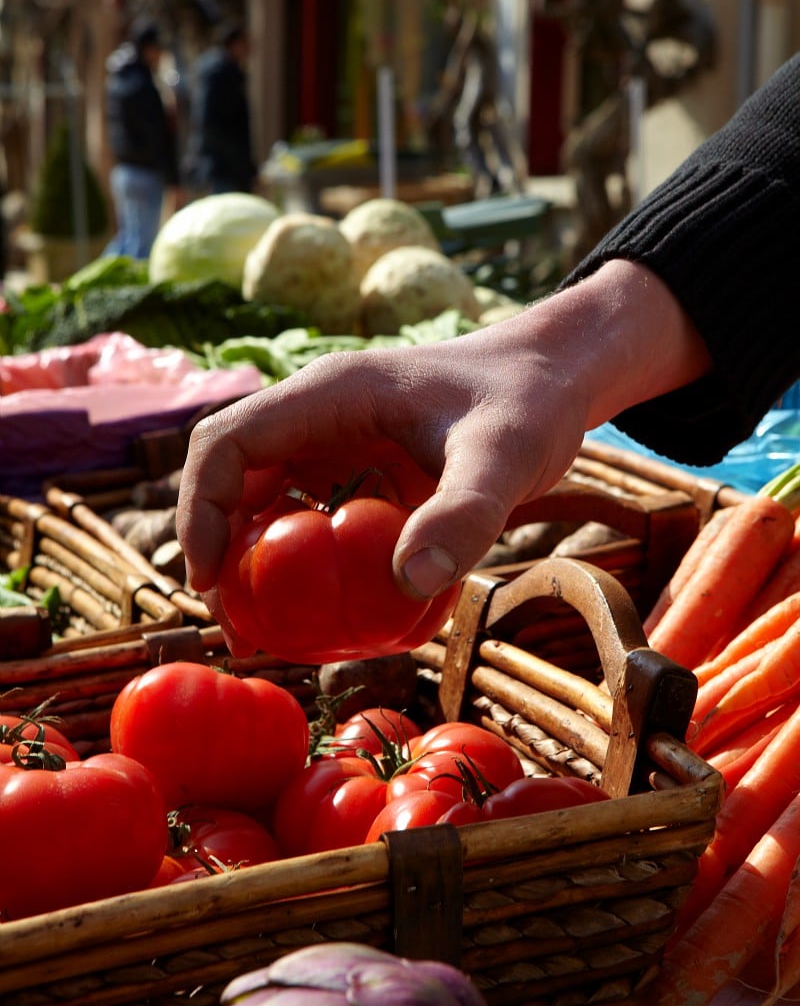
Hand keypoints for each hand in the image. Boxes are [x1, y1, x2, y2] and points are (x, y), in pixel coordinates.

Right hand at [176, 260, 710, 623]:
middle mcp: (320, 411)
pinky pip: (308, 510)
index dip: (203, 511)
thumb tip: (408, 584)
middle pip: (234, 475)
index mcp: (330, 393)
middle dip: (220, 547)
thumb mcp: (507, 457)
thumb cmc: (530, 402)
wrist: (556, 377)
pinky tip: (327, 605)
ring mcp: (337, 437)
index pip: (228, 443)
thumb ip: (464, 514)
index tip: (213, 581)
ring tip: (265, 628)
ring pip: (265, 496)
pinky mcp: (360, 463)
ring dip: (253, 557)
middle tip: (238, 626)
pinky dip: (302, 557)